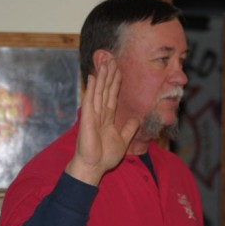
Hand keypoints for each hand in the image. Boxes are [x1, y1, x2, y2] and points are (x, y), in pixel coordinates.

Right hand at [65, 59, 139, 184]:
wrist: (94, 166)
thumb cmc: (105, 156)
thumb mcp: (123, 140)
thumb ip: (129, 128)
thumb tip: (136, 118)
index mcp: (107, 118)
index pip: (112, 96)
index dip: (116, 83)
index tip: (119, 70)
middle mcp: (99, 114)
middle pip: (105, 90)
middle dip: (109, 75)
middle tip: (112, 59)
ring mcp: (92, 115)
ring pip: (99, 92)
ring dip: (102, 77)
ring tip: (105, 62)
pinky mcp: (87, 119)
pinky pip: (90, 101)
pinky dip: (92, 88)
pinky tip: (94, 76)